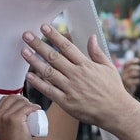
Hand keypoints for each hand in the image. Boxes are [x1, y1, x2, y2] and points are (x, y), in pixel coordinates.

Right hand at [0, 94, 38, 139]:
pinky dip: (34, 107)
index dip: (15, 98)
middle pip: (13, 98)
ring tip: (34, 110)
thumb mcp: (4, 130)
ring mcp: (6, 117)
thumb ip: (6, 122)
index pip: (5, 98)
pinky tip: (37, 109)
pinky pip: (27, 107)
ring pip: (21, 102)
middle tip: (29, 107)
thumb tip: (17, 112)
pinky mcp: (16, 119)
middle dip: (23, 100)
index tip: (22, 103)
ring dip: (30, 104)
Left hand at [21, 24, 138, 131]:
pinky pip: (49, 91)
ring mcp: (71, 88)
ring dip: (34, 61)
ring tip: (23, 51)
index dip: (54, 35)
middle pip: (54, 56)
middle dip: (39, 44)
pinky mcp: (66, 102)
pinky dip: (38, 83)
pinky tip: (28, 76)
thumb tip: (91, 37)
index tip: (44, 27)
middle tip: (27, 35)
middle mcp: (77, 75)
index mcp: (86, 65)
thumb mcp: (109, 67)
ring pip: (48, 72)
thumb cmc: (113, 90)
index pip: (67, 46)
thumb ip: (97, 52)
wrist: (116, 112)